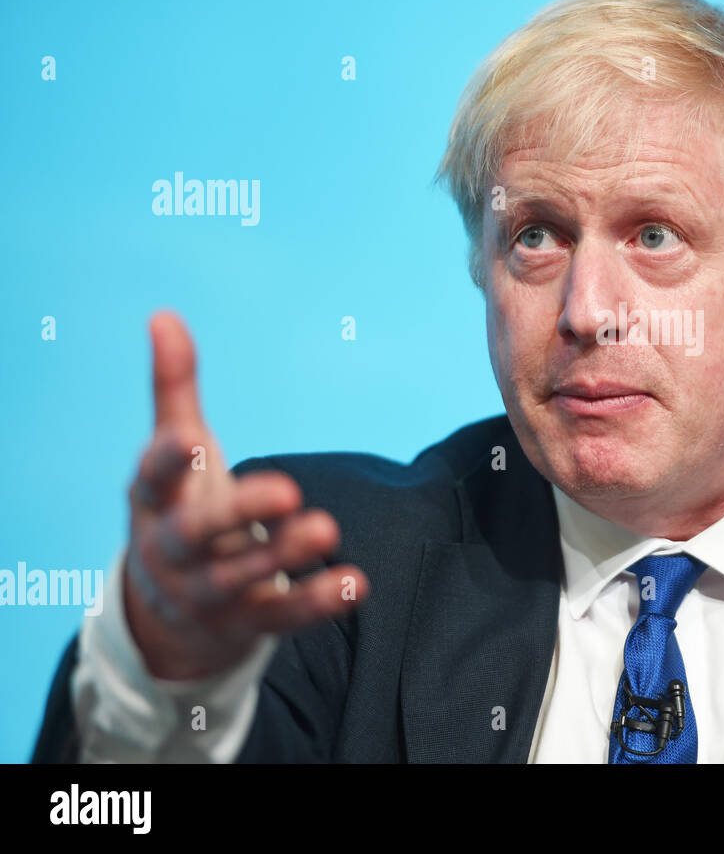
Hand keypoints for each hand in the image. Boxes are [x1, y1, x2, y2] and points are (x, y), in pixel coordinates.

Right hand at [121, 311, 368, 679]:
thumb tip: (164, 315)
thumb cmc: (179, 507)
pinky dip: (317, 602)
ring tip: (327, 528)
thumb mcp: (173, 454)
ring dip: (282, 555)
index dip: (167, 460)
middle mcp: (174, 551)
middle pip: (197, 534)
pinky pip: (281, 616)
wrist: (166, 613)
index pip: (154, 479)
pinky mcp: (246, 623)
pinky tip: (355, 583)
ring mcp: (207, 592)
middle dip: (238, 513)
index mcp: (156, 501)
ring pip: (239, 578)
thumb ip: (174, 390)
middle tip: (286, 490)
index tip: (190, 440)